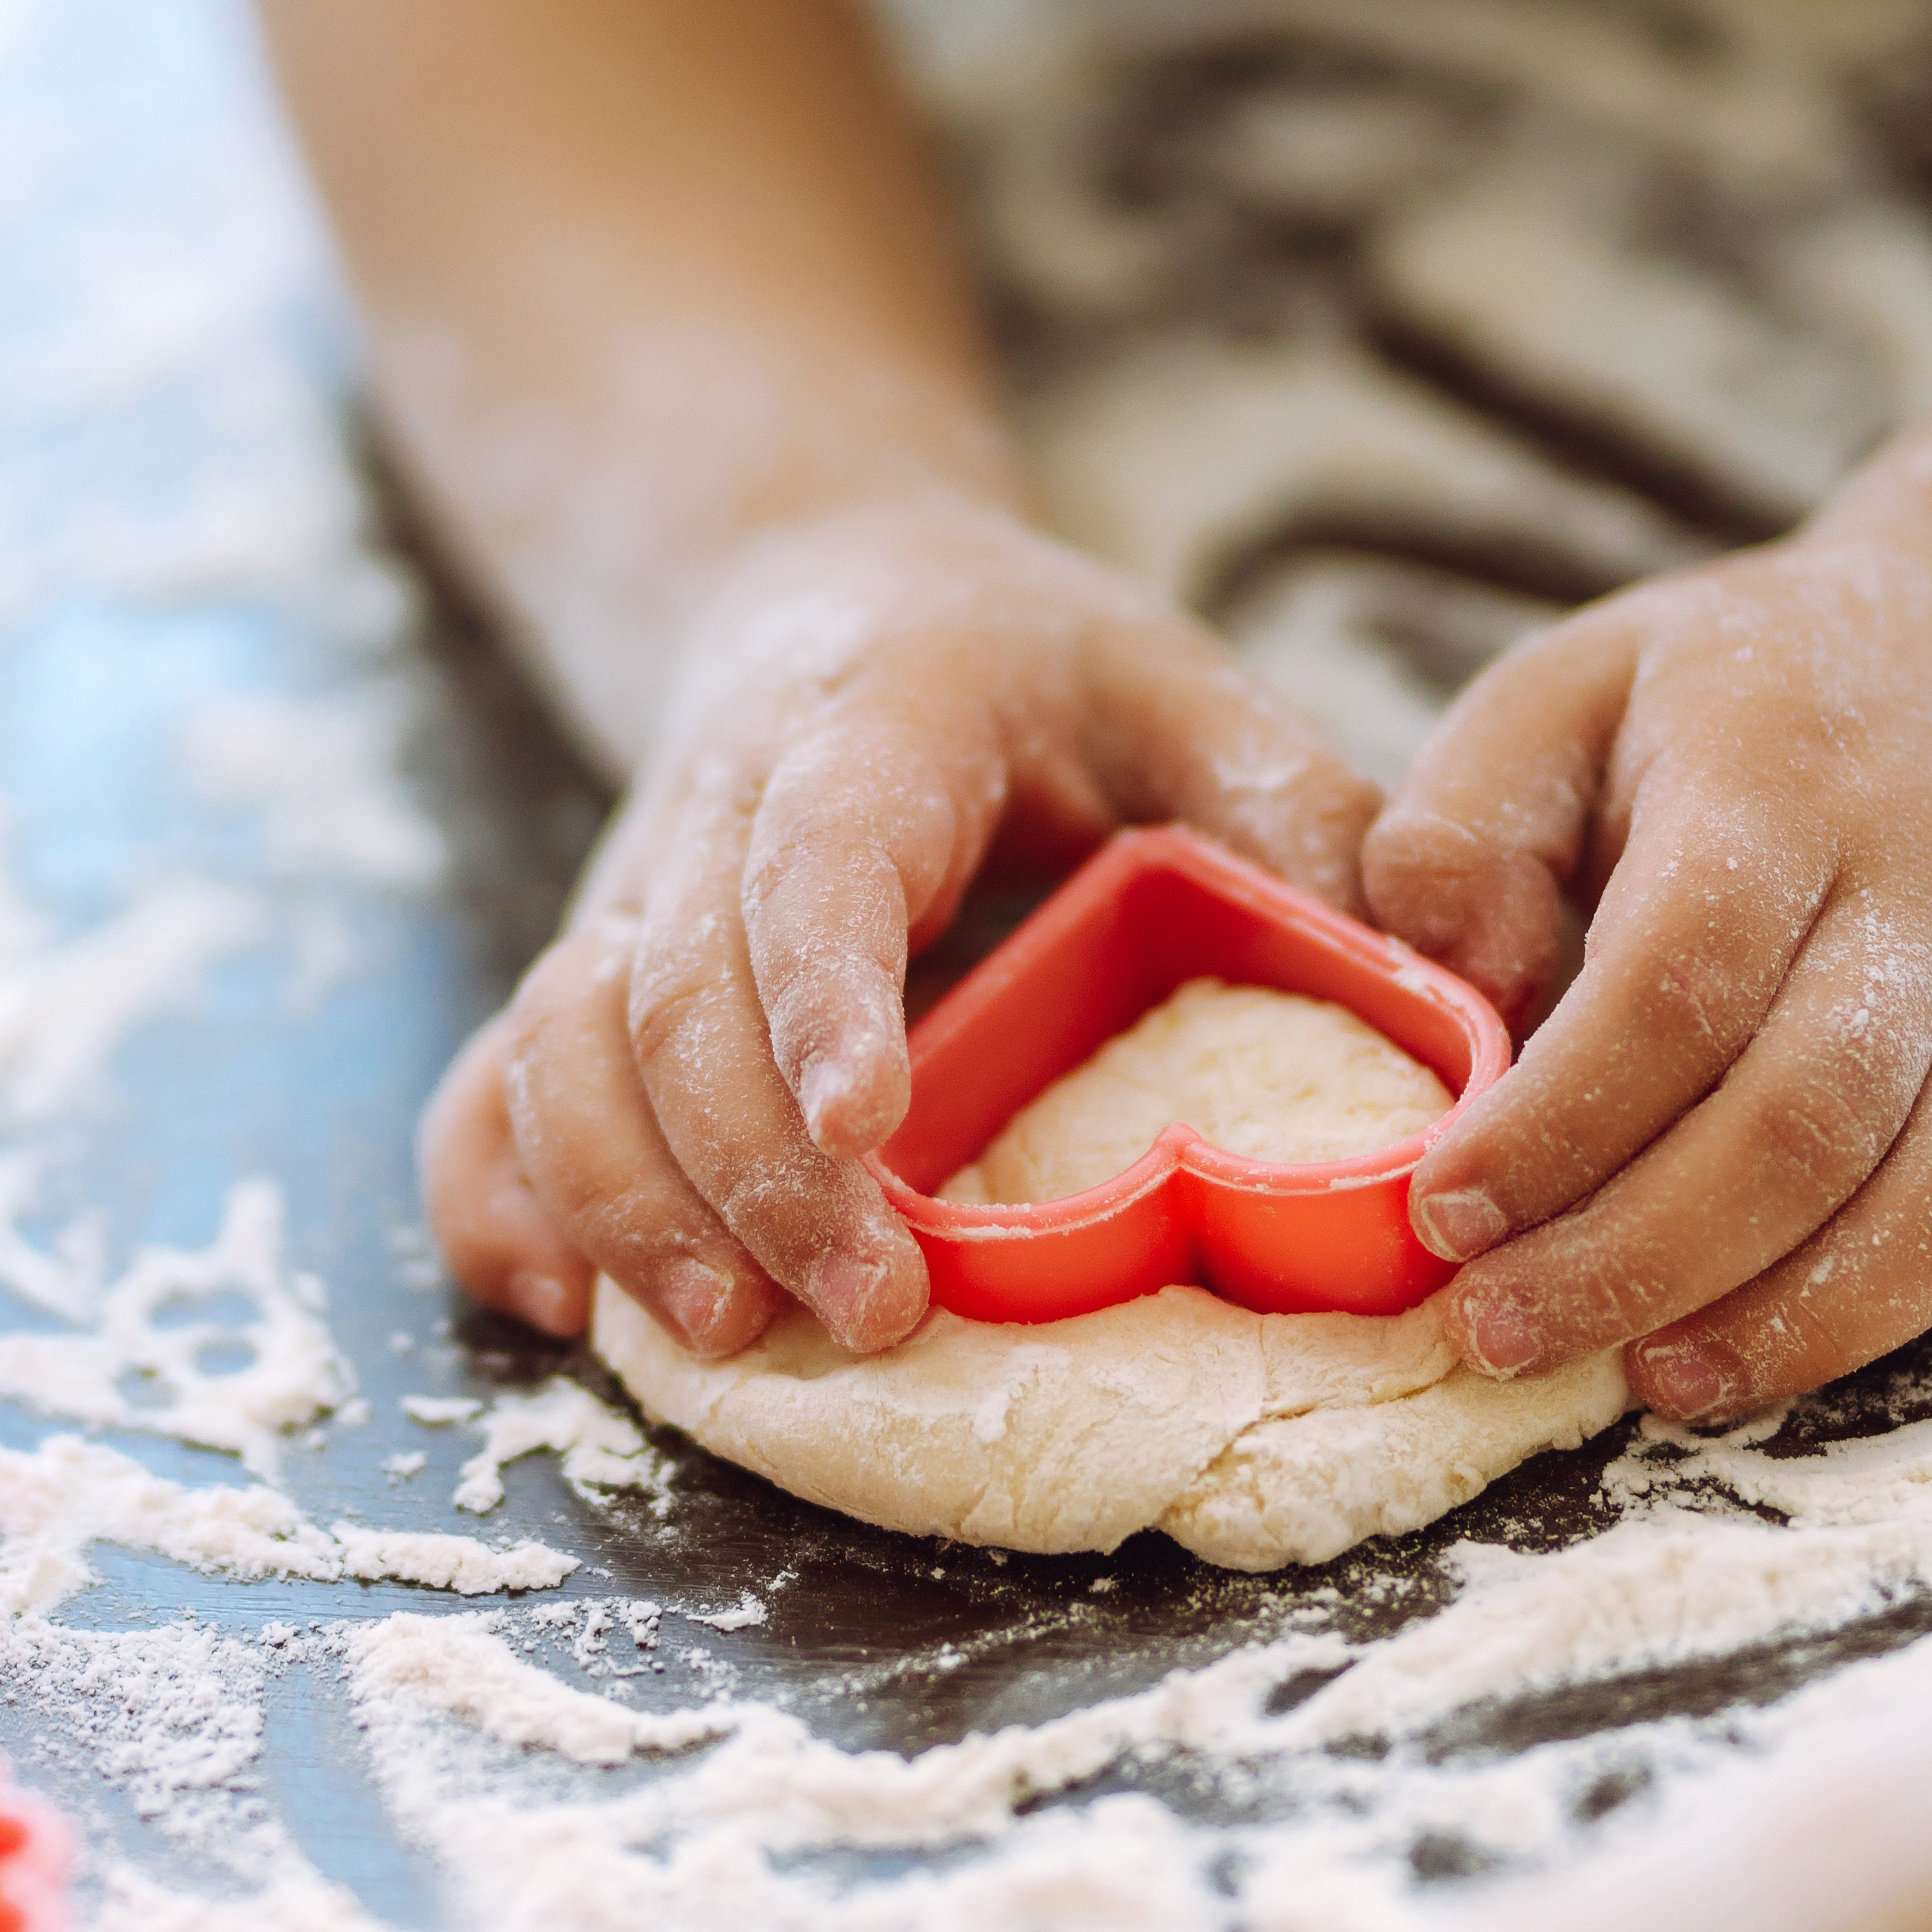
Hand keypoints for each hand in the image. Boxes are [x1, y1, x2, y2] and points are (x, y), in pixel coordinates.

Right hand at [424, 499, 1380, 1356]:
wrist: (824, 593)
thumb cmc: (1026, 671)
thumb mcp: (1178, 683)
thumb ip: (1294, 804)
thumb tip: (1435, 963)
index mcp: (871, 726)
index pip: (814, 865)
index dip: (821, 996)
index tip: (867, 1134)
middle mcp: (716, 812)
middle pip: (671, 994)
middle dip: (751, 1171)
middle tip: (865, 1311)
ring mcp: (631, 898)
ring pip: (563, 1048)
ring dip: (629, 1202)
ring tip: (727, 1338)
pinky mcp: (587, 975)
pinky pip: (496, 1087)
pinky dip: (505, 1198)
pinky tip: (561, 1307)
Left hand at [1362, 517, 1931, 1424]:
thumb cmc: (1746, 700)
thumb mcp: (1566, 689)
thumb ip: (1463, 826)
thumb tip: (1449, 985)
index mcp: (1784, 781)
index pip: (1678, 983)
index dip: (1560, 1122)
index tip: (1448, 1212)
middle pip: (1809, 1117)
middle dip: (1643, 1258)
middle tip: (1508, 1332)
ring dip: (1807, 1316)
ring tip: (1663, 1379)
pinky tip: (1841, 1324)